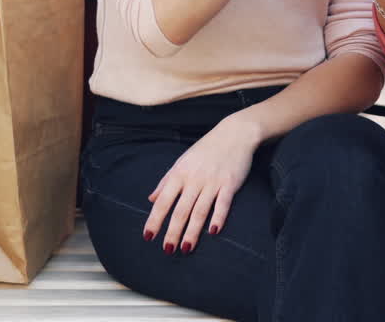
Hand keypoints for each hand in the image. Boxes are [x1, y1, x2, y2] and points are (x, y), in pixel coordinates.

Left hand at [143, 111, 262, 254]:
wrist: (235, 133)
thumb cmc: (207, 149)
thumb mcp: (182, 161)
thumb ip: (166, 181)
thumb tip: (152, 199)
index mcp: (180, 173)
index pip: (163, 200)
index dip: (155, 219)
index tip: (148, 236)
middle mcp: (194, 179)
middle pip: (181, 210)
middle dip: (173, 232)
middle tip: (168, 250)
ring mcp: (213, 181)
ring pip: (200, 211)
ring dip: (192, 231)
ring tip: (186, 248)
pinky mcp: (230, 183)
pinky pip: (223, 203)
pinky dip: (218, 217)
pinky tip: (213, 232)